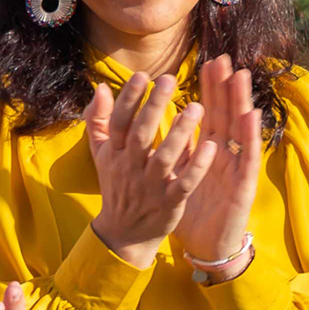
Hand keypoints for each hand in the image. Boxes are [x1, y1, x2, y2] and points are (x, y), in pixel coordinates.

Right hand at [84, 69, 210, 265]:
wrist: (124, 234)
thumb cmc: (117, 185)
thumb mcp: (102, 154)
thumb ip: (98, 121)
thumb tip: (101, 88)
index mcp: (115, 154)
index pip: (119, 122)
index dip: (129, 99)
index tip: (143, 76)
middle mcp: (130, 168)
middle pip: (141, 135)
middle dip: (154, 107)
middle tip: (170, 79)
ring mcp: (151, 186)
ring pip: (164, 158)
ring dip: (180, 133)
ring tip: (197, 107)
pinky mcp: (170, 203)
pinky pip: (184, 184)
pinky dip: (197, 166)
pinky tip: (210, 146)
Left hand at [177, 55, 262, 269]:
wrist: (204, 246)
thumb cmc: (191, 209)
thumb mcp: (178, 173)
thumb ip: (173, 146)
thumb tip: (159, 120)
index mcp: (208, 150)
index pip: (210, 113)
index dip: (211, 89)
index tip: (208, 63)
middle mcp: (225, 155)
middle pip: (227, 115)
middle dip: (226, 87)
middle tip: (225, 60)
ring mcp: (236, 169)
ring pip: (241, 130)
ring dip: (241, 103)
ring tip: (241, 77)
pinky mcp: (243, 186)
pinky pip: (247, 159)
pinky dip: (250, 138)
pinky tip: (250, 117)